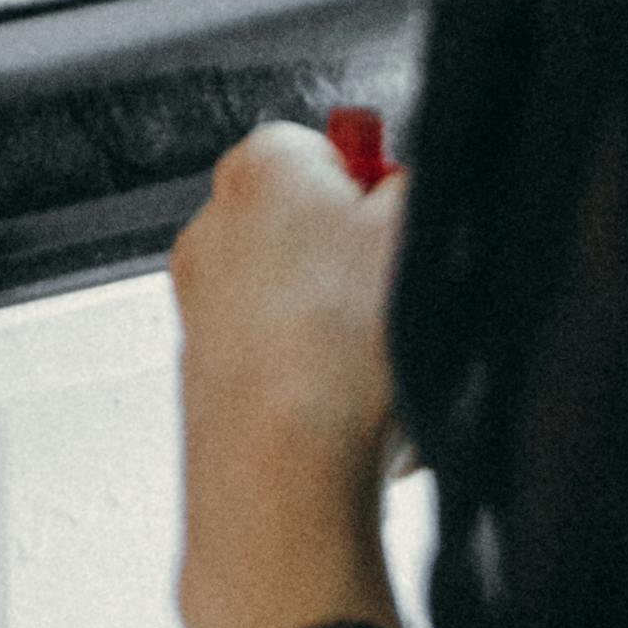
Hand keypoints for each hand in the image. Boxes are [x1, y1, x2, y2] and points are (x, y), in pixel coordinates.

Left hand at [170, 120, 407, 627]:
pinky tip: (357, 422)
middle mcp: (215, 223)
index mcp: (262, 165)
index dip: (388, 203)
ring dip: (357, 338)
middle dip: (372, 273)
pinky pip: (285, 362)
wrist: (282, 474)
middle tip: (404, 314)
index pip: (340, 153)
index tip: (408, 244)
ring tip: (386, 381)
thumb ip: (423, 182)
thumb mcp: (422, 228)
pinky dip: (324, 384)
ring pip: (310, 304)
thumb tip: (418, 182)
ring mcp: (204, 301)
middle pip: (322, 231)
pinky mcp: (207, 370)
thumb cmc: (344, 349)